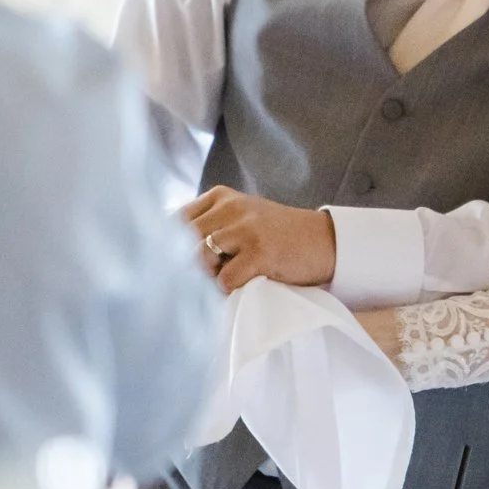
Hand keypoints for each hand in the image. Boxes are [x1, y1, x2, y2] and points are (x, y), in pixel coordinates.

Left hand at [180, 186, 338, 293]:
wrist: (324, 242)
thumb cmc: (278, 237)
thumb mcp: (241, 218)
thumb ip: (209, 225)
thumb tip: (163, 252)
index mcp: (221, 197)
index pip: (174, 220)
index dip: (165, 247)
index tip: (170, 266)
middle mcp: (230, 207)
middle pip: (181, 240)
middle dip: (183, 265)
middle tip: (197, 281)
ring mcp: (246, 229)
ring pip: (198, 257)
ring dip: (205, 278)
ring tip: (221, 283)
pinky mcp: (261, 253)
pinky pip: (224, 279)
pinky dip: (226, 291)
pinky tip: (238, 290)